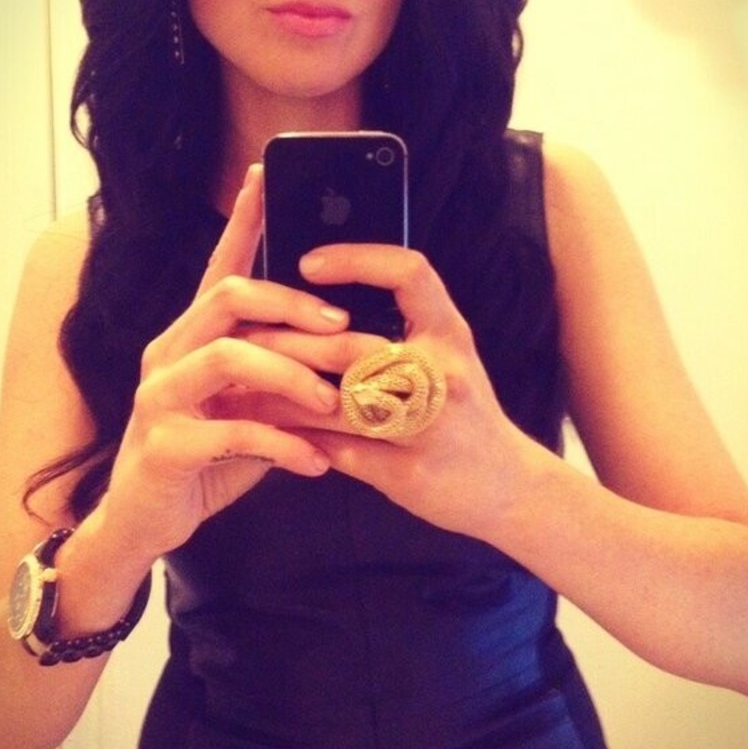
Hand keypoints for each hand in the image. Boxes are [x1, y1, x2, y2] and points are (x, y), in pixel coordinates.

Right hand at [95, 167, 344, 563]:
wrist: (146, 523)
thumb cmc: (204, 458)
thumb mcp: (244, 405)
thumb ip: (276, 371)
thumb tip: (340, 342)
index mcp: (189, 338)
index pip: (220, 268)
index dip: (242, 221)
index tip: (266, 176)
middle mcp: (167, 354)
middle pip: (230, 299)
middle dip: (295, 307)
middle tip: (345, 330)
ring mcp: (159, 397)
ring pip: (229, 357)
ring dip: (292, 375)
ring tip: (335, 402)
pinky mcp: (163, 446)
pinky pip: (233, 433)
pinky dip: (284, 445)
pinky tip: (317, 462)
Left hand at [238, 243, 532, 537]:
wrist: (512, 488)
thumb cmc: (465, 413)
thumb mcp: (447, 355)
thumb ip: (399, 326)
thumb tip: (317, 300)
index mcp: (449, 335)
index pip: (409, 273)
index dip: (357, 260)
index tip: (307, 263)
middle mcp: (443, 376)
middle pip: (349, 348)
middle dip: (285, 346)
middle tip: (239, 337)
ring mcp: (426, 427)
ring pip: (332, 404)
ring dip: (276, 397)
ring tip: (235, 388)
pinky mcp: (407, 473)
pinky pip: (335, 451)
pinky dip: (295, 440)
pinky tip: (263, 432)